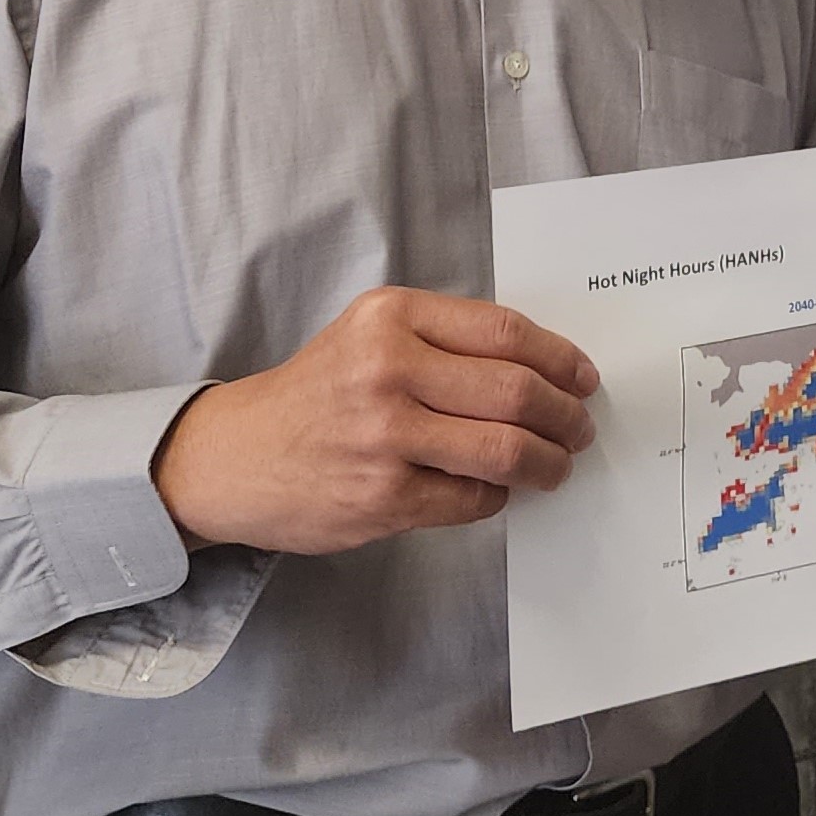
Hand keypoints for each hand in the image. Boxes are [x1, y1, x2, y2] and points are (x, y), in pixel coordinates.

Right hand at [153, 287, 599, 554]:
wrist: (232, 456)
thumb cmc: (315, 394)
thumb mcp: (369, 338)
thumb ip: (444, 343)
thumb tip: (542, 370)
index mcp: (391, 317)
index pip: (506, 333)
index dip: (560, 359)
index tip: (583, 378)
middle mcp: (388, 369)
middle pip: (516, 392)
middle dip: (565, 416)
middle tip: (579, 429)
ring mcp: (386, 435)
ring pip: (505, 449)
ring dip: (547, 462)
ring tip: (556, 465)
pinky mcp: (383, 495)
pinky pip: (473, 498)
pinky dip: (497, 495)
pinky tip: (495, 489)